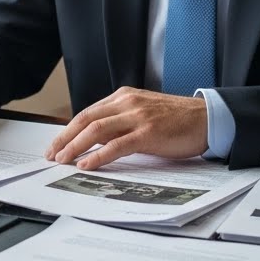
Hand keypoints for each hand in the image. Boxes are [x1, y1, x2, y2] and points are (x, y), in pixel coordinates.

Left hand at [44, 87, 208, 169]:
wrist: (207, 118)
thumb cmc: (177, 120)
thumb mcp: (143, 113)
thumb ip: (121, 122)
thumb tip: (95, 140)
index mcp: (124, 96)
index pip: (88, 112)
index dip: (68, 129)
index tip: (57, 144)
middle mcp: (127, 102)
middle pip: (86, 119)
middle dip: (64, 138)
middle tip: (52, 154)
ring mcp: (137, 117)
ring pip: (96, 130)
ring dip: (75, 146)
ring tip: (63, 160)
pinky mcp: (148, 133)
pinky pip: (116, 145)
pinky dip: (97, 155)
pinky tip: (86, 164)